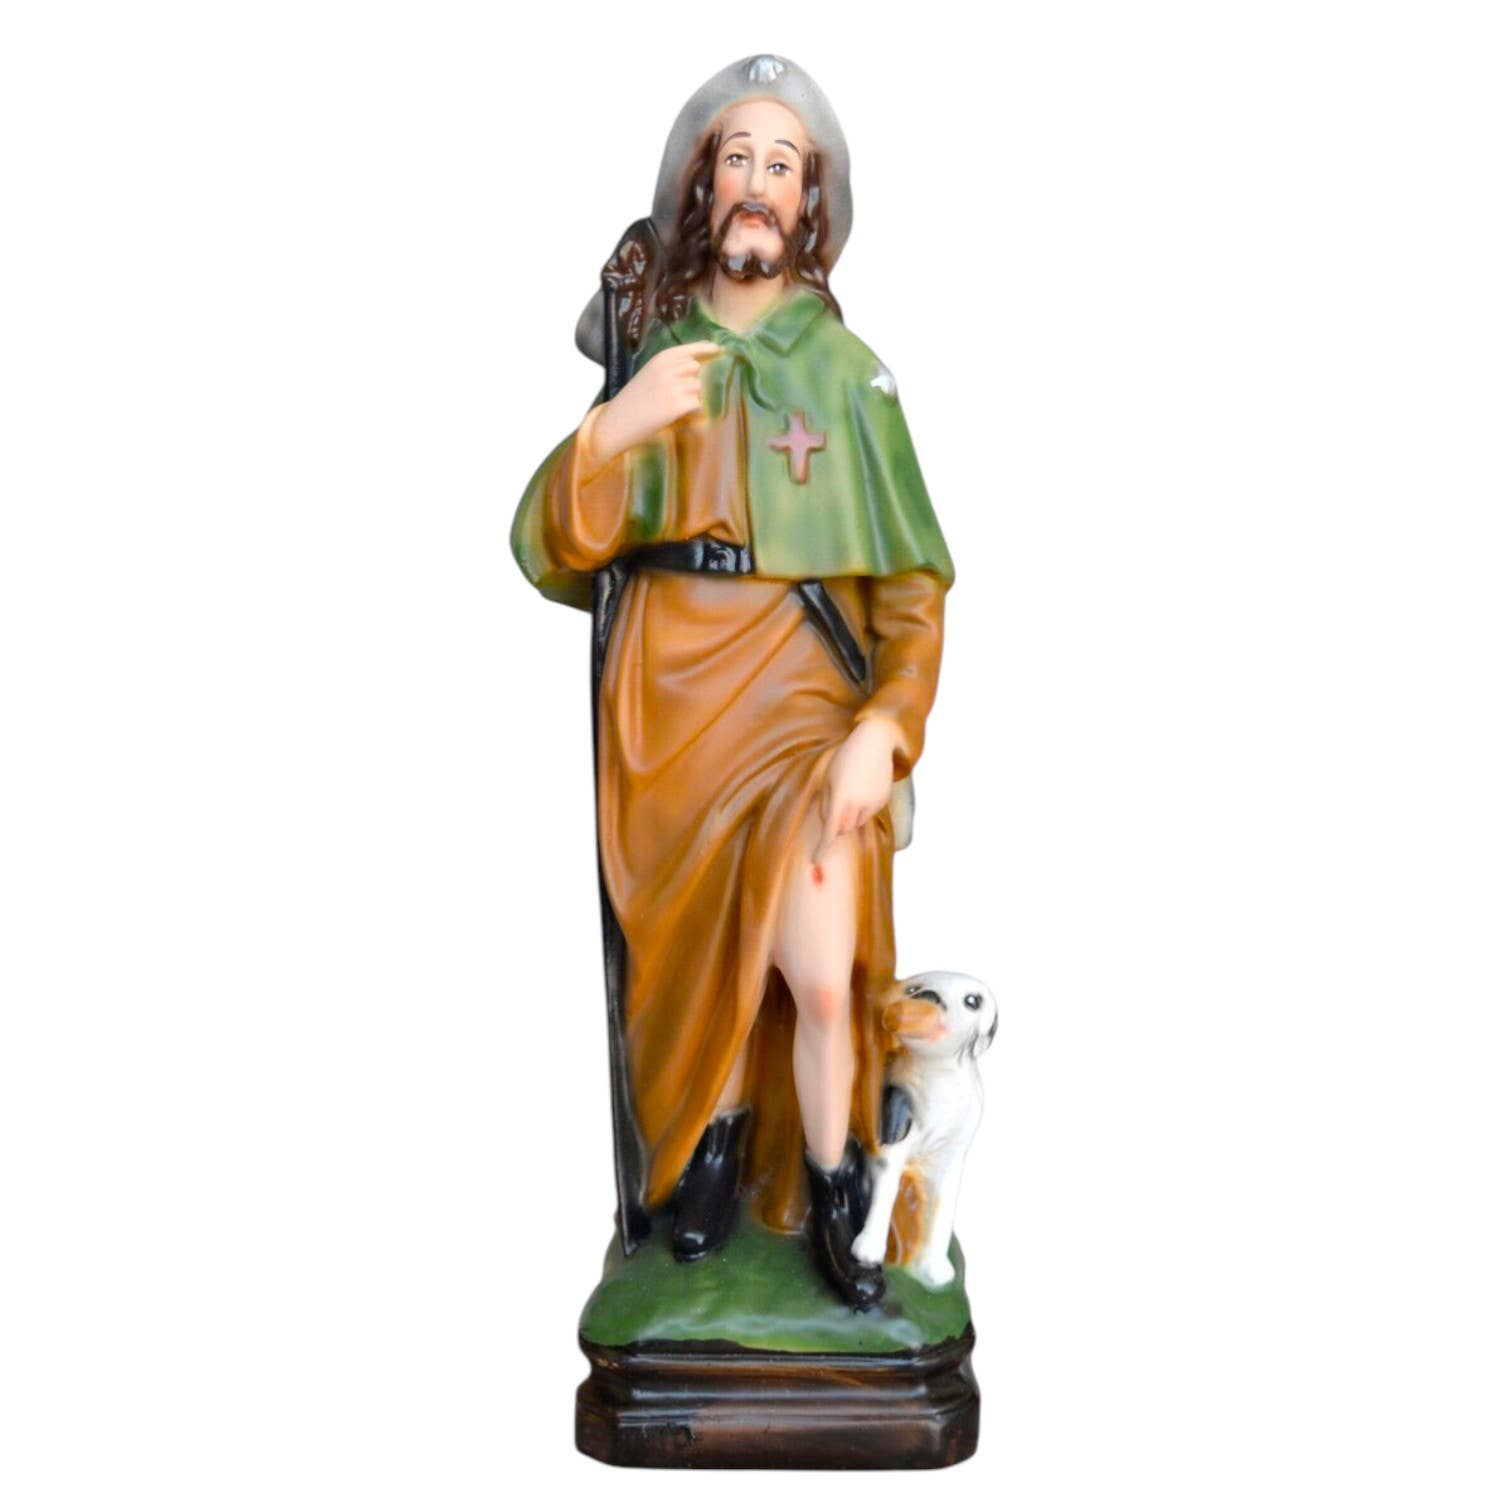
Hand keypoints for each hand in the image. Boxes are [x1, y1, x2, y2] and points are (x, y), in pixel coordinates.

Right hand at [588, 341, 723, 460]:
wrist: (617, 422)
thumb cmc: (632, 400)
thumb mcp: (648, 374)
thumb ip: (668, 368)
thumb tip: (695, 365)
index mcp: (660, 359)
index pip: (689, 350)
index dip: (705, 349)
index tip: (716, 349)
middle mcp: (668, 369)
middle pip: (695, 369)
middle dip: (691, 380)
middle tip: (678, 393)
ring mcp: (673, 387)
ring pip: (697, 387)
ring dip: (691, 397)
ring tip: (674, 406)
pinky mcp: (676, 406)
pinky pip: (697, 404)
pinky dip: (692, 411)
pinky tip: (679, 415)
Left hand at [814, 717, 902, 862]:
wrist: (874, 742)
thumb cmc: (845, 758)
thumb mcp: (828, 777)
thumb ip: (825, 803)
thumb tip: (828, 823)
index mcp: (840, 798)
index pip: (830, 831)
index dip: (822, 848)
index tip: (815, 860)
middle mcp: (858, 804)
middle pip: (843, 829)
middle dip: (837, 824)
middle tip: (836, 801)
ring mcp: (873, 804)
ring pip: (857, 823)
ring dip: (850, 816)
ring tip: (851, 790)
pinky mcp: (883, 801)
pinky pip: (869, 813)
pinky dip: (863, 807)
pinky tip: (864, 786)